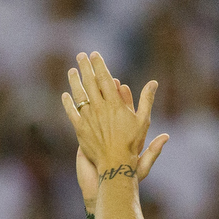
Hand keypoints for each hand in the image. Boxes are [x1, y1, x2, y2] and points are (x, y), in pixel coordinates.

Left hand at [61, 51, 167, 175]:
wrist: (115, 163)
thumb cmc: (132, 143)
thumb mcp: (143, 120)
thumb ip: (146, 100)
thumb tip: (153, 82)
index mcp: (114, 104)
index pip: (104, 78)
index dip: (99, 65)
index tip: (95, 54)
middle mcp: (99, 108)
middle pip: (90, 82)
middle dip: (85, 67)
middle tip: (80, 55)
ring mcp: (88, 118)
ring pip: (79, 95)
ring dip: (74, 81)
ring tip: (72, 71)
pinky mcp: (80, 128)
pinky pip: (71, 112)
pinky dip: (67, 103)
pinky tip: (65, 95)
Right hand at [72, 80, 168, 210]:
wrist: (106, 187)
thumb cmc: (125, 178)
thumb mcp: (142, 165)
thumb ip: (153, 152)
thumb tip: (166, 137)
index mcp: (126, 133)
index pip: (126, 110)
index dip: (125, 98)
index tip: (123, 87)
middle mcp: (112, 129)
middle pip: (109, 104)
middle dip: (106, 90)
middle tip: (103, 76)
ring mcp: (97, 131)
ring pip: (92, 108)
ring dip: (88, 93)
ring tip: (83, 79)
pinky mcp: (83, 137)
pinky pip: (78, 118)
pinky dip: (72, 107)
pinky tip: (66, 95)